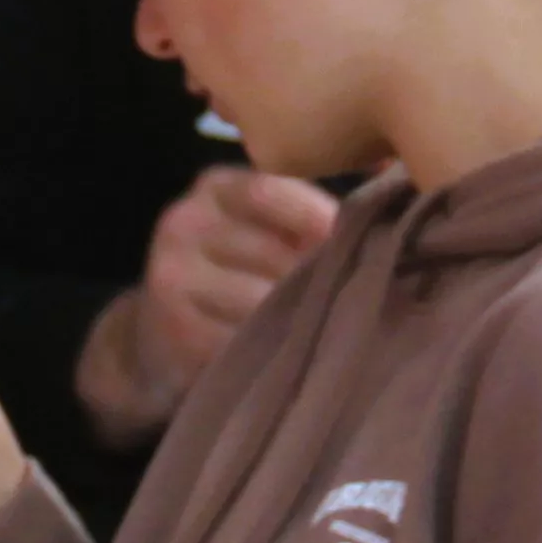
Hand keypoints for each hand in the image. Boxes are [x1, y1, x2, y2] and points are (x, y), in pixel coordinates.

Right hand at [80, 166, 334, 441]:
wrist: (155, 338)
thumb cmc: (232, 274)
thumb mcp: (257, 230)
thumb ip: (306, 217)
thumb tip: (386, 216)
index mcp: (213, 188)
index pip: (273, 192)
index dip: (320, 220)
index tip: (360, 244)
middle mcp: (183, 222)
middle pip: (273, 250)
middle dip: (317, 276)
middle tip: (356, 295)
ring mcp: (172, 276)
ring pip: (262, 299)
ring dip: (301, 316)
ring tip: (328, 327)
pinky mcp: (176, 328)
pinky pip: (244, 339)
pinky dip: (275, 349)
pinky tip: (292, 354)